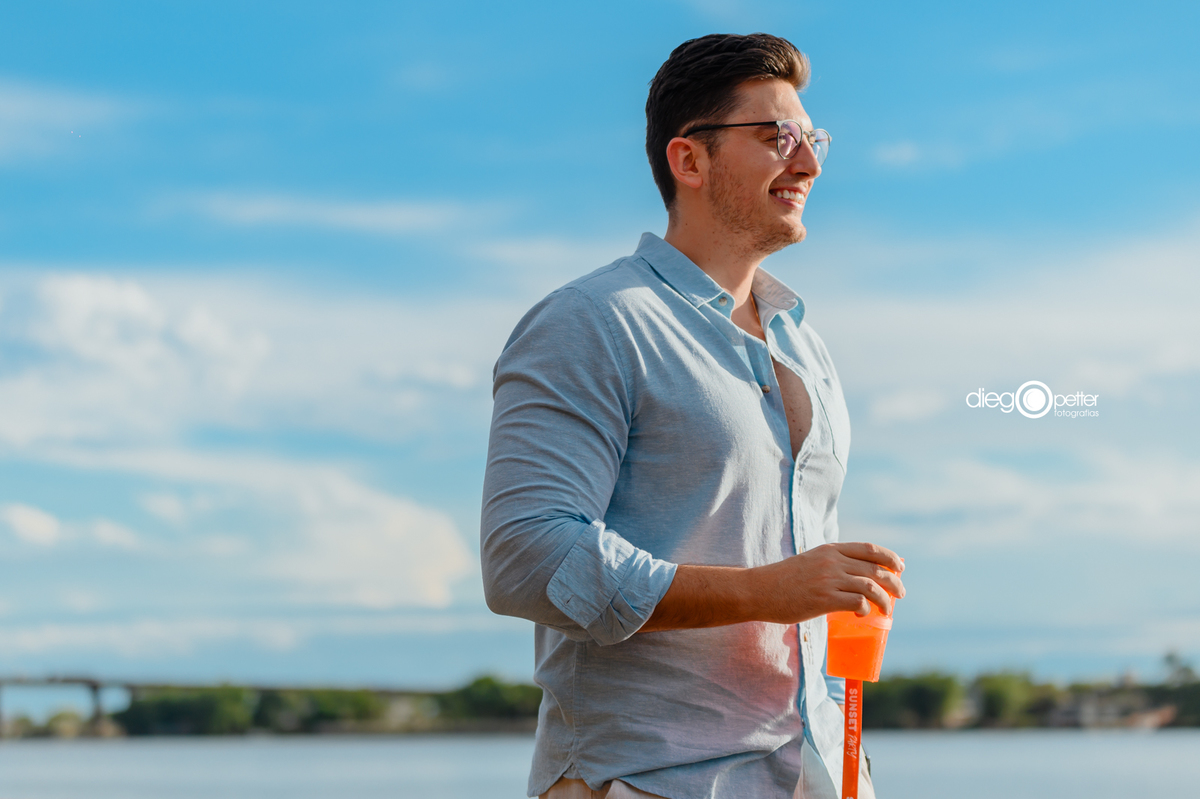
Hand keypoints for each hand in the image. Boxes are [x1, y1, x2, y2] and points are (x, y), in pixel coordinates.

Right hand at [752, 542, 903, 623]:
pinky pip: (857, 603)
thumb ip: (831, 564)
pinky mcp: (824, 599)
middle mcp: (832, 561)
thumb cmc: (784, 580)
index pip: (869, 549)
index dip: (889, 558)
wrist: (760, 590)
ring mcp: (829, 579)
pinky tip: (862, 615)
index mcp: (830, 550)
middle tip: (900, 593)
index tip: (900, 567)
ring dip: (885, 600)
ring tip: (887, 610)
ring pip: (871, 587)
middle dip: (894, 582)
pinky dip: (865, 609)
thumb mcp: (810, 561)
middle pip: (875, 569)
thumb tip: (854, 575)